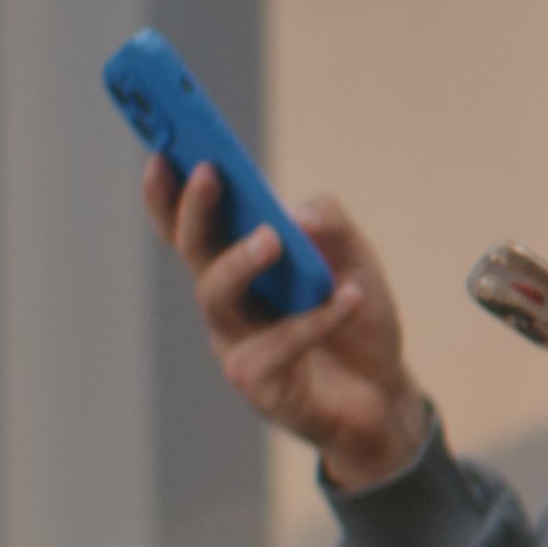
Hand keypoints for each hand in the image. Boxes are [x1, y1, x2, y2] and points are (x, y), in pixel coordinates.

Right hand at [155, 155, 426, 493]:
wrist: (386, 395)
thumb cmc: (359, 323)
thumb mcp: (357, 258)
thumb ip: (331, 224)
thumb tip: (296, 213)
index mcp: (239, 267)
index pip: (191, 226)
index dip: (168, 193)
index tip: (161, 151)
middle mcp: (227, 304)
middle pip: (194, 253)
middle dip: (195, 210)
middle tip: (208, 172)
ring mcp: (236, 346)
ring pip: (216, 298)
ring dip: (239, 261)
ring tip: (273, 238)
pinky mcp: (260, 386)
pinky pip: (278, 345)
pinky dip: (316, 318)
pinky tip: (351, 296)